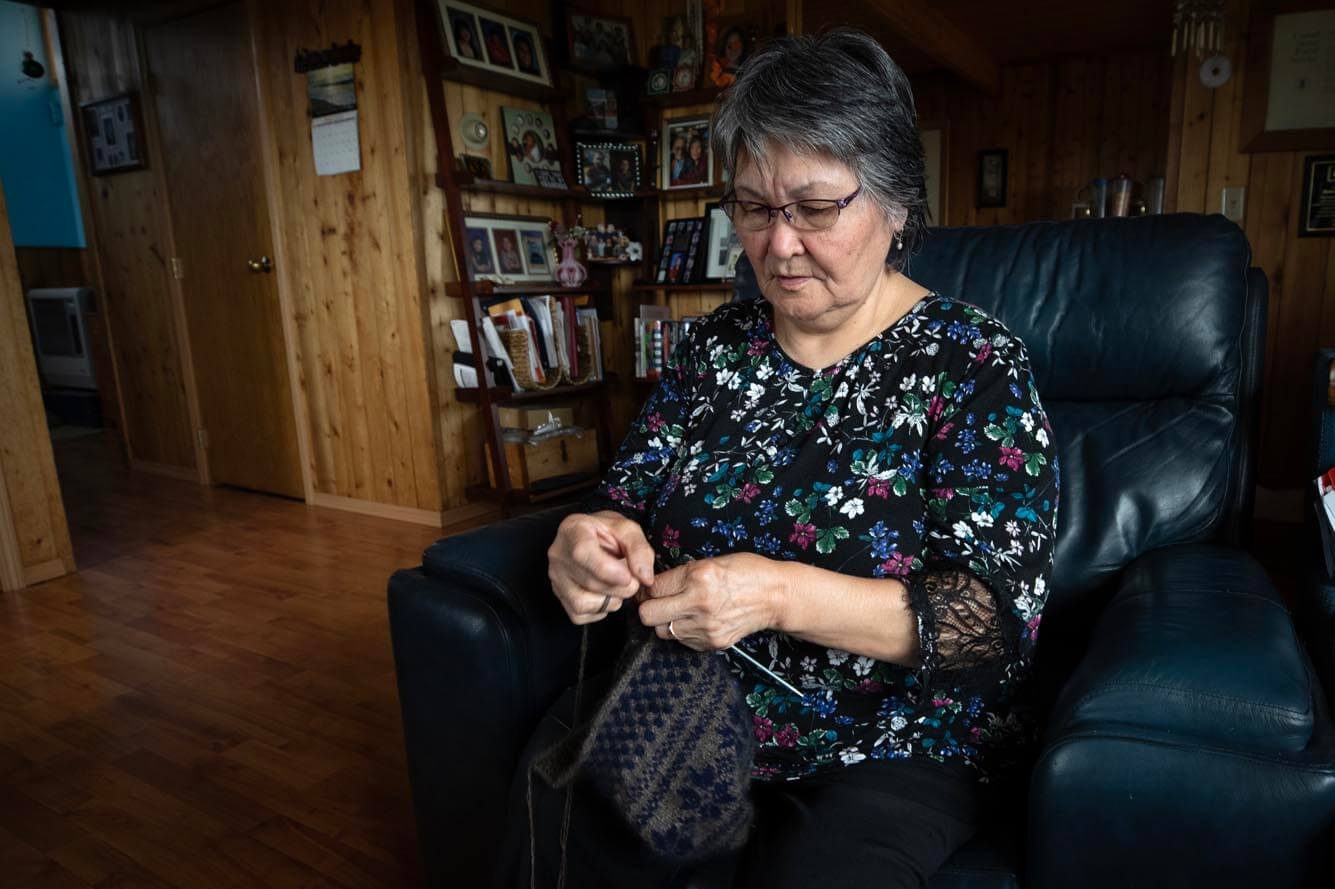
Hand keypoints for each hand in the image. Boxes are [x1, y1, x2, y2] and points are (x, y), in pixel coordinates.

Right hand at [547, 511, 655, 624]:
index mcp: (573, 530)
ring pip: (582, 603)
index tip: (628, 576)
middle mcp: (558, 555)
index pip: (582, 553)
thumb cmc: (607, 532)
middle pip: (590, 582)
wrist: (591, 538)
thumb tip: (645, 578)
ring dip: (610, 601)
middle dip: (621, 587)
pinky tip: (606, 595)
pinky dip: (599, 611)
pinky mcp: (559, 596)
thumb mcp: (628, 529)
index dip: (607, 570)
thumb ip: (639, 550)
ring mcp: (556, 578)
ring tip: (618, 587)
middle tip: (633, 579)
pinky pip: (579, 615)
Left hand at [638, 553, 783, 650]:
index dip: (647, 587)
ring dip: (666, 621)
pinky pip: (682, 641)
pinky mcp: (712, 643)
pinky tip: (697, 619)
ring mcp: (705, 627)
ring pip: (662, 631)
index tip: (649, 588)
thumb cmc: (745, 572)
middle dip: (648, 607)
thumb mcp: (711, 562)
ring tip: (681, 610)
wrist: (775, 596)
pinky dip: (684, 631)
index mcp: (698, 577)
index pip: (652, 588)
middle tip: (658, 602)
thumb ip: (681, 575)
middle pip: (648, 615)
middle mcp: (699, 604)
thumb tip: (652, 585)